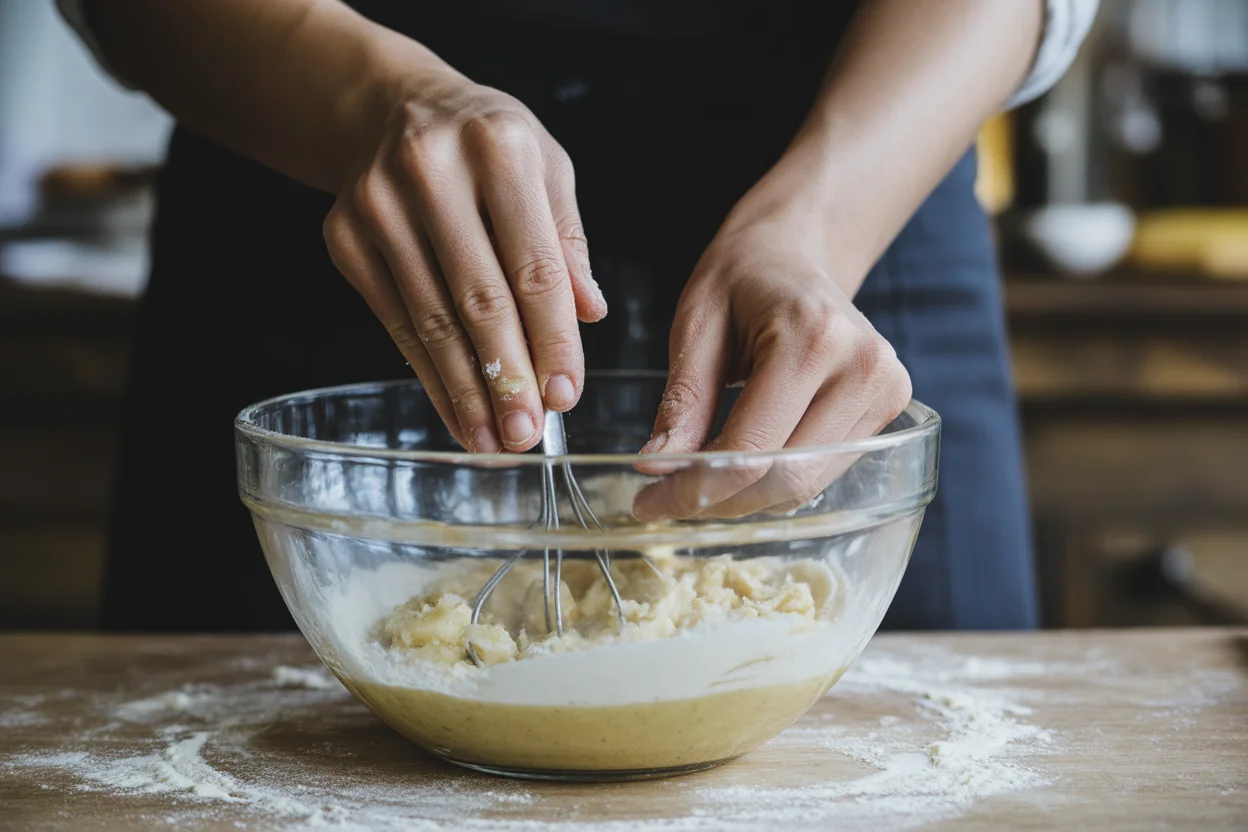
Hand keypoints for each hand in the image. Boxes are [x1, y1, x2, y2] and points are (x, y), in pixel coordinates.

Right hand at [323, 58, 605, 452]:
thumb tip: (589, 314)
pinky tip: (456, 411)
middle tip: (527, 434)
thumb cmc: (486, 143)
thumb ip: (567, 240)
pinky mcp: (345, 237)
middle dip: (508, 377)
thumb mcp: (546, 167)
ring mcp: (378, 204)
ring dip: (465, 390)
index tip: (565, 395)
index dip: (552, 338)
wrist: (393, 107)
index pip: (534, 264)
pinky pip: (395, 322)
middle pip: (478, 298)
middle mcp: (432, 171)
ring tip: (493, 440)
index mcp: (499, 147)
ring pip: (430, 319)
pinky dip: (428, 375)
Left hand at [633, 203, 911, 520]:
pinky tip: (741, 467)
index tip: (648, 504)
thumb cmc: (741, 280)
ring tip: (697, 484)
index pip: (751, 448)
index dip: (694, 488)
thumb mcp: (697, 326)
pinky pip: (826, 470)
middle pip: (786, 477)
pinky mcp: (891, 407)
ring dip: (746, 500)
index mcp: (812, 337)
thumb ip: (683, 401)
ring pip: (808, 485)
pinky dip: (776, 481)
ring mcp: (886, 390)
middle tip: (666, 502)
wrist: (795, 254)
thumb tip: (657, 468)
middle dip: (719, 502)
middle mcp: (862, 367)